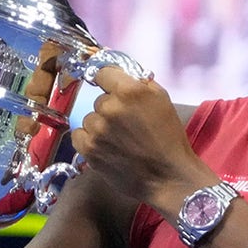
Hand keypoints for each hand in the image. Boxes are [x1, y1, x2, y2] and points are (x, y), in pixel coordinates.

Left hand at [70, 67, 212, 209]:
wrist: (168, 176)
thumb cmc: (169, 138)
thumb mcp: (162, 100)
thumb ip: (140, 83)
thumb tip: (120, 75)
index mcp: (130, 90)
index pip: (102, 71)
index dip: (106, 79)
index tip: (108, 85)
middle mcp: (110, 107)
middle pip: (99, 99)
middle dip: (111, 108)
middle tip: (127, 125)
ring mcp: (97, 129)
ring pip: (90, 118)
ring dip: (101, 126)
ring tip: (120, 140)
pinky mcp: (89, 149)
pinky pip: (79, 135)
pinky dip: (89, 139)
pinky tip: (106, 147)